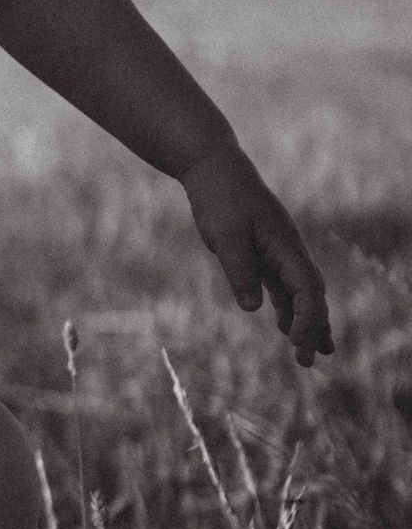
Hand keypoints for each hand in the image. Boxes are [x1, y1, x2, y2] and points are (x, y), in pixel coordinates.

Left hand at [176, 135, 333, 365]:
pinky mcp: (263, 253)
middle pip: (311, 295)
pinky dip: (287, 307)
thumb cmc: (221, 198)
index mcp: (285, 245)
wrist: (213, 167)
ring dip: (305, 323)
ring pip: (299, 293)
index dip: (306, 317)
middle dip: (314, 328)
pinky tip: (285, 327)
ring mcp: (278, 252)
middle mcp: (289, 251)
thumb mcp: (225, 234)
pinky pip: (282, 286)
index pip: (307, 289)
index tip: (295, 340)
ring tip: (310, 354)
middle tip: (311, 361)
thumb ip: (239, 269)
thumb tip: (252, 308)